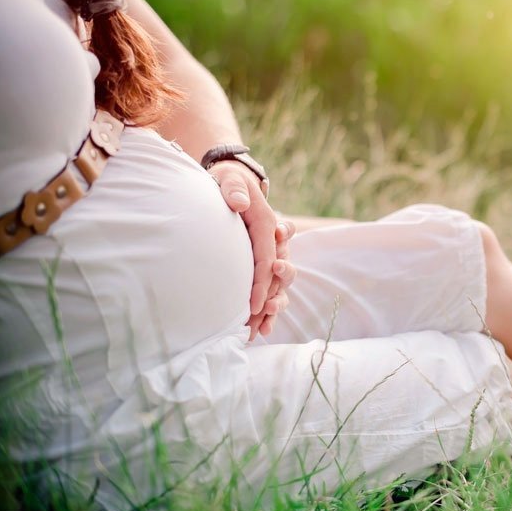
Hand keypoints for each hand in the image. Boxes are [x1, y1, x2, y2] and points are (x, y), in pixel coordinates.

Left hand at [208, 161, 296, 339]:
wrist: (232, 184)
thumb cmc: (229, 183)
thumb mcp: (230, 180)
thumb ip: (234, 188)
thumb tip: (239, 203)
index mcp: (266, 224)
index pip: (267, 255)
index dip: (263, 281)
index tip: (254, 303)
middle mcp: (274, 242)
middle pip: (282, 272)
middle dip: (275, 294)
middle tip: (265, 309)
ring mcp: (271, 254)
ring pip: (280, 285)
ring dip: (275, 306)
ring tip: (264, 327)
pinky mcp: (265, 264)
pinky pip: (272, 289)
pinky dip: (269, 310)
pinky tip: (262, 331)